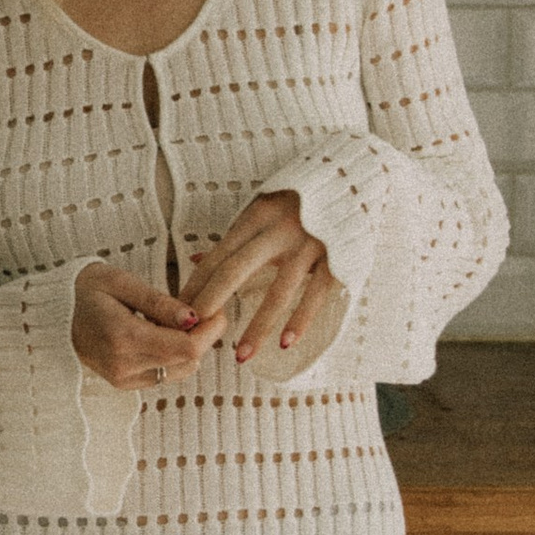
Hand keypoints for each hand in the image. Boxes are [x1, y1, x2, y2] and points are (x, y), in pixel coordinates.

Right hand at [71, 261, 224, 391]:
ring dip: (189, 348)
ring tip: (178, 321)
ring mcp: (123, 378)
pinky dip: (173, 357)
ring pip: (180, 372)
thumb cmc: (84, 290)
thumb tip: (193, 317)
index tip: (215, 309)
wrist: (49, 314)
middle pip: (189, 362)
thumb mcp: (121, 282)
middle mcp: (124, 365)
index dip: (211, 330)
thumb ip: (159, 302)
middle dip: (204, 337)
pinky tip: (162, 335)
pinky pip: (164, 375)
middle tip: (200, 310)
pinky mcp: (123, 383)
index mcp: (123, 338)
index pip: (187, 347)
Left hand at [181, 192, 338, 366]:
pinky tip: (286, 343)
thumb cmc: (301, 199)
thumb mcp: (263, 208)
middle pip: (236, 270)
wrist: (355, 178)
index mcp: (256, 216)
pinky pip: (315, 294)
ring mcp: (309, 244)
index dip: (196, 286)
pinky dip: (301, 320)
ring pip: (277, 291)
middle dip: (211, 303)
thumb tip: (196, 260)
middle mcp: (279, 229)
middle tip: (193, 333)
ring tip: (239, 356)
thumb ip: (233, 237)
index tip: (179, 313)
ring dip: (256, 327)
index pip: (217, 257)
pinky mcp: (336, 258)